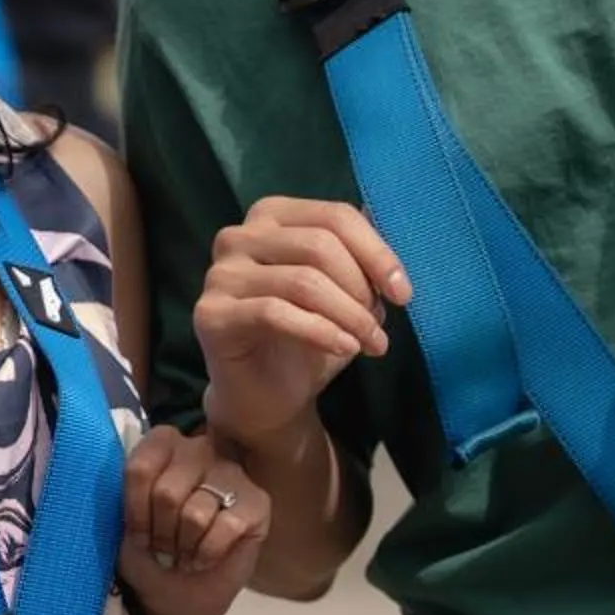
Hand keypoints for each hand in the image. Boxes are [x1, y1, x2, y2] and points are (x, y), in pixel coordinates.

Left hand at [118, 424, 270, 614]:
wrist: (175, 595)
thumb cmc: (149, 552)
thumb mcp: (125, 522)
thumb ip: (126, 495)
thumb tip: (129, 486)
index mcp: (164, 444)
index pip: (141, 468)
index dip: (135, 511)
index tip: (139, 533)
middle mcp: (201, 449)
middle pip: (166, 493)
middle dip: (160, 534)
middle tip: (164, 549)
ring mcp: (233, 473)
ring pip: (195, 514)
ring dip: (184, 546)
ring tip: (184, 554)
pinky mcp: (258, 503)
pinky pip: (226, 528)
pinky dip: (208, 553)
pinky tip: (204, 559)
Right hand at [194, 196, 410, 448]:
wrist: (268, 397)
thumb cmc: (306, 338)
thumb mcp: (343, 291)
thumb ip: (359, 256)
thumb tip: (384, 218)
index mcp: (271, 216)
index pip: (334, 216)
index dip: (377, 253)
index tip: (403, 293)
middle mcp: (238, 236)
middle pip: (319, 244)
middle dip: (361, 289)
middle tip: (380, 328)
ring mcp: (220, 273)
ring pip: (303, 281)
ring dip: (349, 316)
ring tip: (371, 344)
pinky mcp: (211, 313)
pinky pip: (276, 313)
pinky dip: (321, 331)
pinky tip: (344, 349)